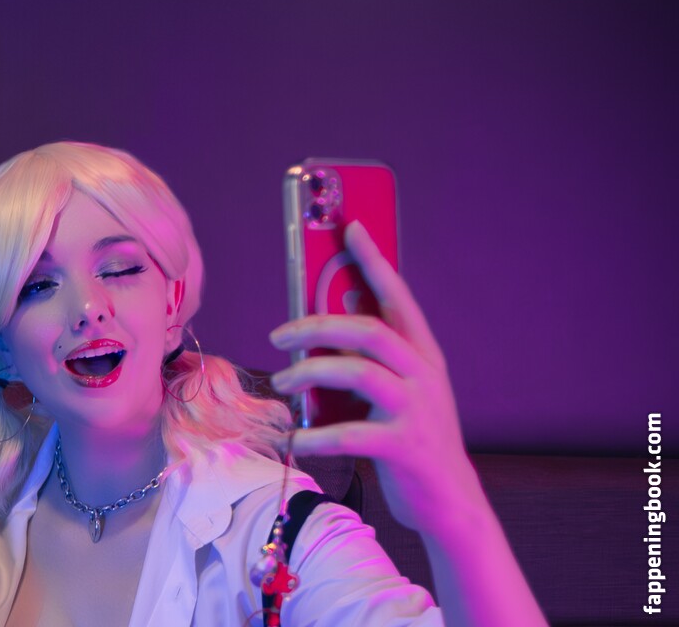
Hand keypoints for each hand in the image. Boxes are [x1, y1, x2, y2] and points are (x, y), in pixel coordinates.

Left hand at [268, 221, 475, 535]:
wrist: (448, 499)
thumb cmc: (410, 437)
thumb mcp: (396, 390)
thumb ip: (370, 356)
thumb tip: (328, 314)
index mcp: (423, 355)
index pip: (398, 296)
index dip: (374, 260)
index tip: (350, 227)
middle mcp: (424, 375)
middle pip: (369, 330)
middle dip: (317, 325)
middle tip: (278, 335)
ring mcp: (417, 410)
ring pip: (358, 373)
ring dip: (309, 373)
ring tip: (283, 381)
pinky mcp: (404, 446)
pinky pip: (350, 433)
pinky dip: (315, 435)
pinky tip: (296, 439)